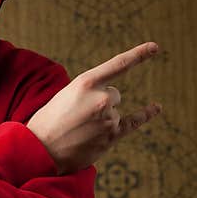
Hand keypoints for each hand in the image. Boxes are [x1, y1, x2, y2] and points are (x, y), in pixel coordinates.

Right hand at [26, 42, 162, 174]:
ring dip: (101, 120)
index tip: (154, 47)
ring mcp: (109, 118)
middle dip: (100, 102)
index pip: (119, 65)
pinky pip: (133, 122)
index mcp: (86, 83)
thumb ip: (88, 92)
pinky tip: (156, 107)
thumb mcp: (65, 95)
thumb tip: (112, 98)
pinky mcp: (112, 136)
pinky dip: (145, 114)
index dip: (138, 54)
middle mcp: (101, 98)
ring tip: (79, 130)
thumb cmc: (48, 121)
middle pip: (114, 95)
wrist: (40, 150)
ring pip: (114, 113)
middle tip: (78, 115)